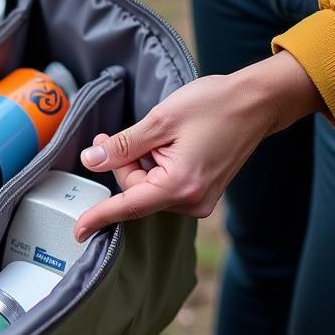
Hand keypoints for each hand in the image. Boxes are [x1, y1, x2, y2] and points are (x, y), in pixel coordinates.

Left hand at [73, 52, 323, 240]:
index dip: (100, 216)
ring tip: (150, 134)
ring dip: (138, 163)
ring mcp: (199, 199)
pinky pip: (163, 185)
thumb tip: (90, 162)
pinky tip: (162, 144)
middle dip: (120, 164)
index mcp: (180, 186)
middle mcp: (191, 201)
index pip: (129, 206)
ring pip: (147, 188)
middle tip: (109, 137)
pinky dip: (154, 166)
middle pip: (135, 191)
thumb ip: (122, 146)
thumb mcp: (160, 121)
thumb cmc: (214, 105)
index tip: (78, 231)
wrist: (257, 103)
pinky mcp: (202, 192)